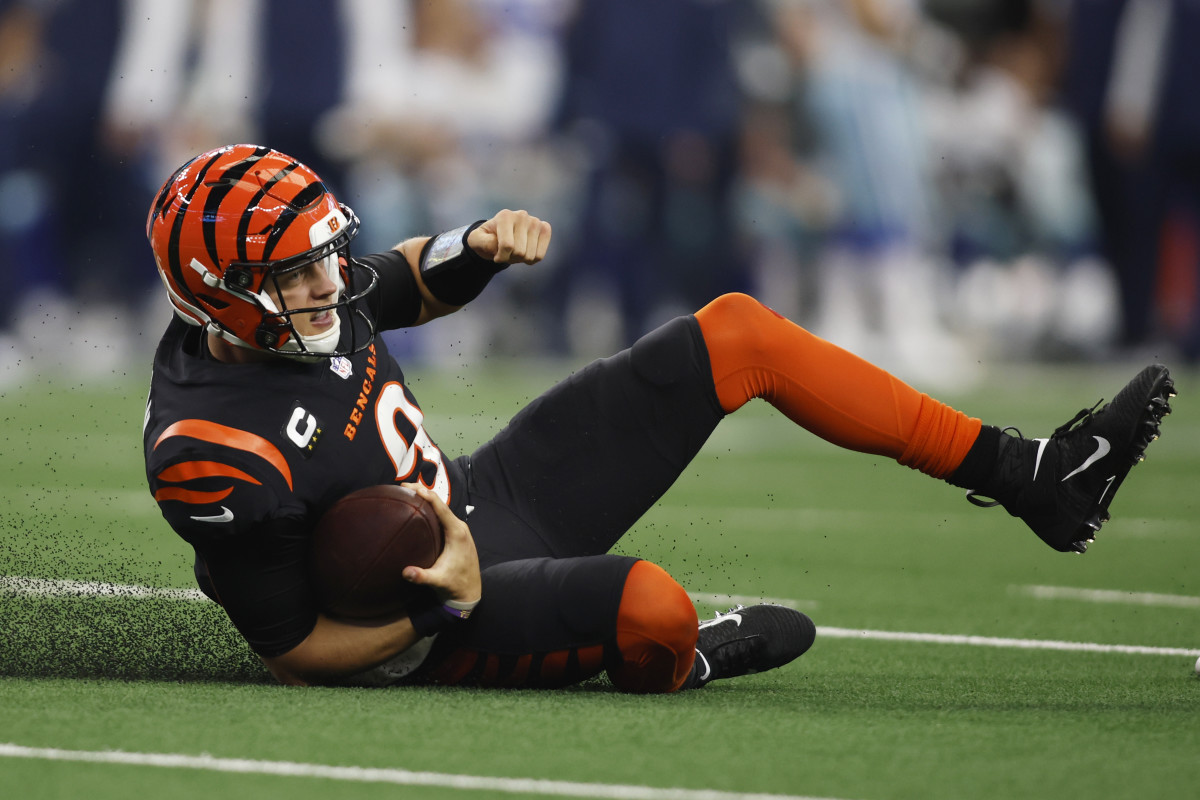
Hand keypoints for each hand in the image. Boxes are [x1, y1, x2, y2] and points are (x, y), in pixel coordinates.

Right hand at [398, 483, 480, 604]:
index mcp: (457, 533)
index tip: (411, 487)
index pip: (441, 507)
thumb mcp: (438, 581)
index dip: (426, 494)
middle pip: (440, 504)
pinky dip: (431, 509)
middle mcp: (460, 527)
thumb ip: (422, 576)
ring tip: (408, 494)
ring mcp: (459, 529)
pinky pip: (443, 516)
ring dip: (427, 500)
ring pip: (442, 509)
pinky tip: (419, 510)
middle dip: (423, 493)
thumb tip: (405, 573)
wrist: (470, 592)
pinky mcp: (456, 534)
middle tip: (403, 487)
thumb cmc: (455, 585)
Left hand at [466, 209, 551, 265]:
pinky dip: (531, 260)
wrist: (499, 235)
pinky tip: (526, 252)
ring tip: (515, 250)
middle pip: (519, 252)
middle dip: (511, 258)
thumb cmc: (487, 238)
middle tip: (506, 252)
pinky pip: (540, 255)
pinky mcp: (544, 228)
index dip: (500, 257)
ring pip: (530, 255)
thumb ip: (482, 242)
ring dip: (520, 260)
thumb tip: (497, 244)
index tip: (495, 255)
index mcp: (504, 216)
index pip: (507, 246)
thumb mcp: (476, 240)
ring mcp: (535, 221)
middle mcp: (521, 215)